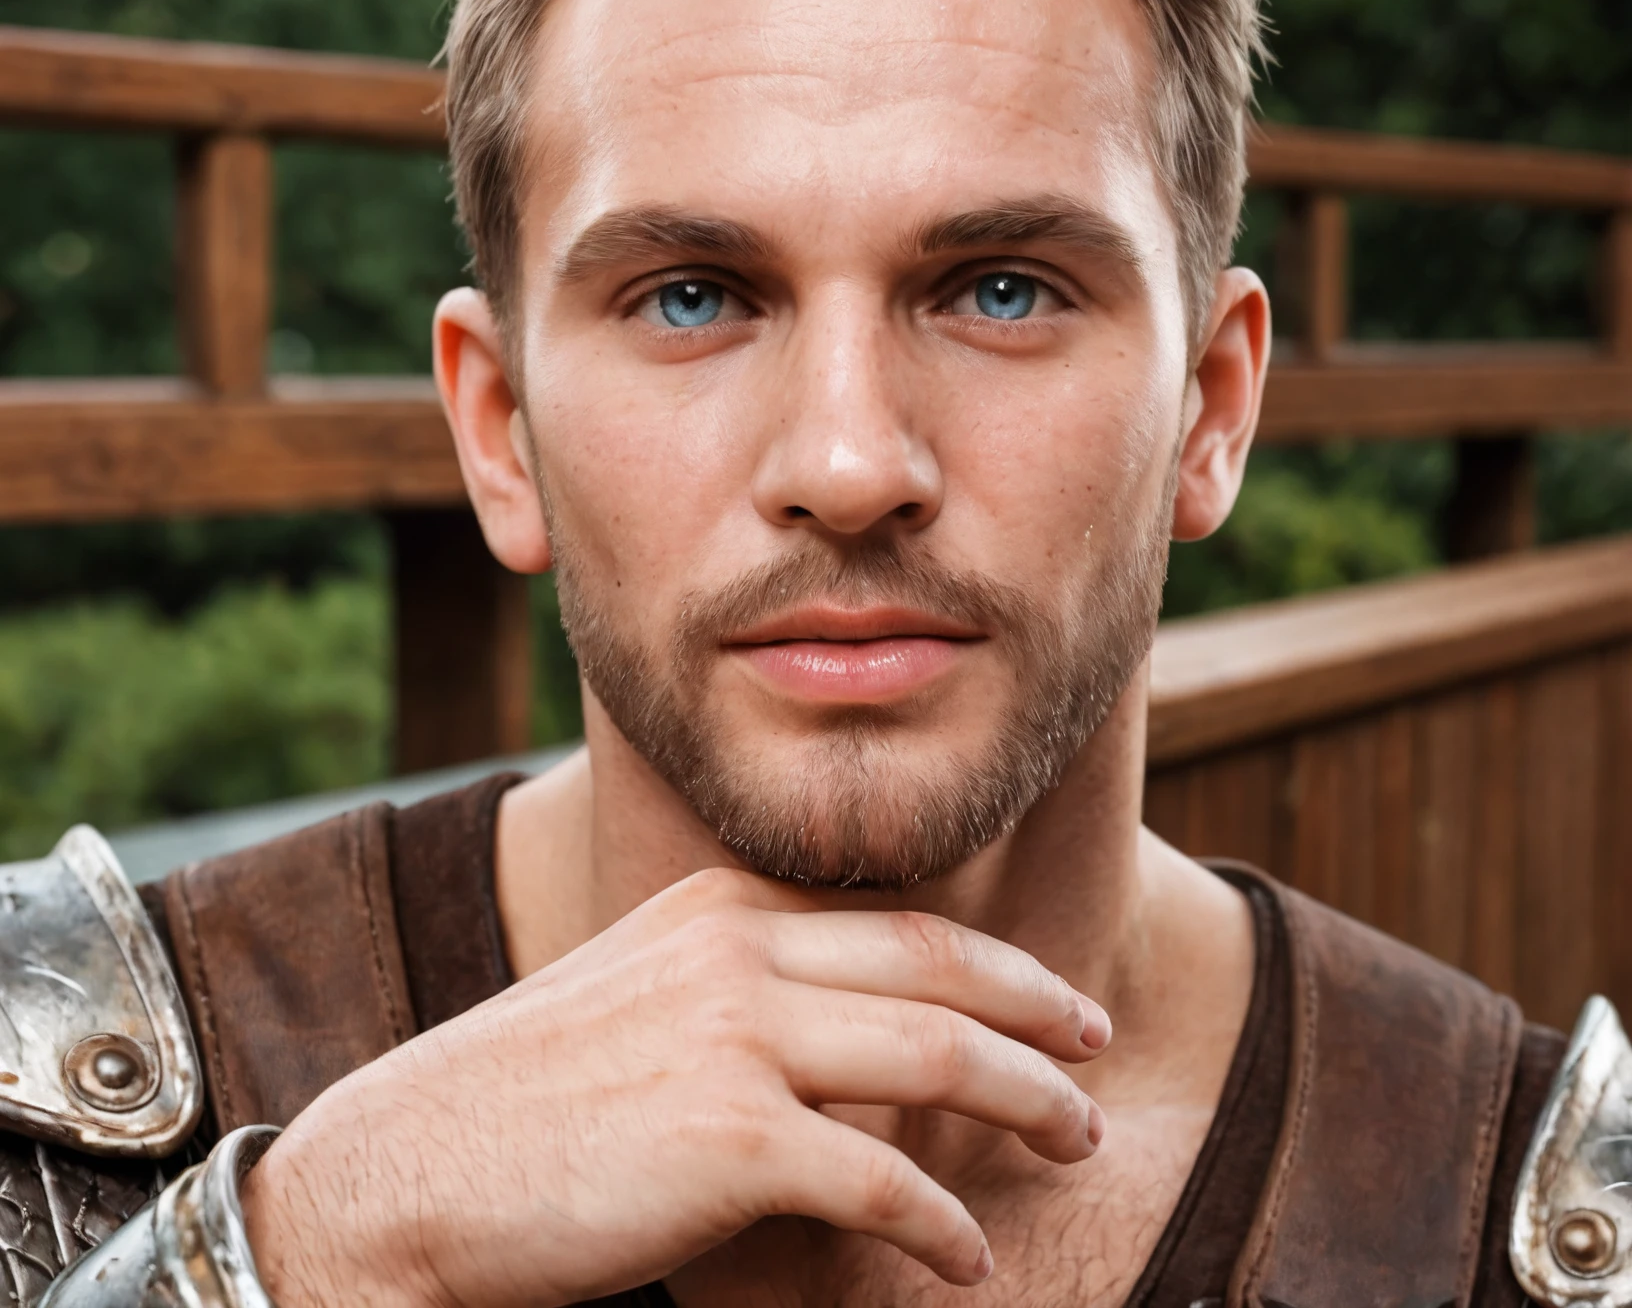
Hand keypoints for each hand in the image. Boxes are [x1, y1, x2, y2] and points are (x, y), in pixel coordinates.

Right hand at [240, 866, 1109, 1307]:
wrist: (402, 1174)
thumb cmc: (520, 1100)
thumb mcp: (639, 993)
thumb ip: (739, 987)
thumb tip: (843, 1028)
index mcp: (718, 909)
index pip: (894, 924)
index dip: (990, 964)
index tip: (1048, 1001)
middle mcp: (738, 953)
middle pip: (937, 970)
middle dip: (1037, 1011)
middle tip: (1096, 1050)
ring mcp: (737, 1036)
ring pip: (935, 1054)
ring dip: (1025, 1100)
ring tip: (1076, 1141)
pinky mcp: (731, 1138)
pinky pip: (881, 1181)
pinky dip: (941, 1223)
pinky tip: (966, 1259)